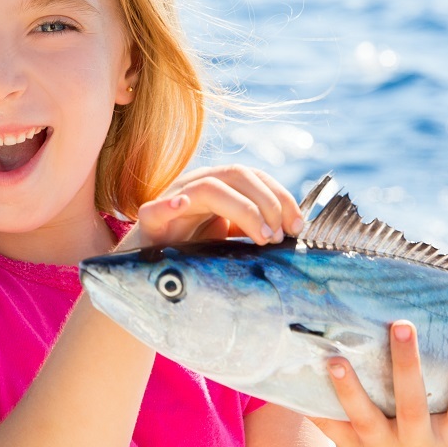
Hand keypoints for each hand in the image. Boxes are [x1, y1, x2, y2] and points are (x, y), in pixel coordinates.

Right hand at [119, 165, 303, 251]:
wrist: (149, 271)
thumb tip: (291, 234)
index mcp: (218, 187)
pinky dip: (171, 205)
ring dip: (243, 209)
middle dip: (268, 202)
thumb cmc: (192, 254)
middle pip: (238, 175)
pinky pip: (156, 208)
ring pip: (209, 187)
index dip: (281, 196)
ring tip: (261, 236)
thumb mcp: (229, 240)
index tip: (298, 226)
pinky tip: (182, 206)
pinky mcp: (149, 221)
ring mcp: (172, 200)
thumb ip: (253, 231)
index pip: (255, 177)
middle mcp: (196, 185)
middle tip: (279, 236)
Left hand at [308, 320, 447, 446]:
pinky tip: (295, 385)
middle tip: (402, 326)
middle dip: (408, 363)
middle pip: (415, 402)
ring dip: (350, 386)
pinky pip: (330, 428)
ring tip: (337, 360)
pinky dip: (314, 407)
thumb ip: (437, 413)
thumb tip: (419, 346)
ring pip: (366, 416)